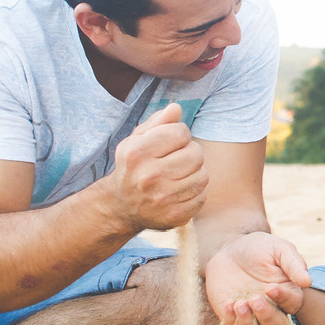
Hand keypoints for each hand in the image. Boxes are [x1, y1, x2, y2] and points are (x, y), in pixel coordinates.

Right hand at [109, 103, 208, 230]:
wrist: (121, 206)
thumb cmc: (134, 166)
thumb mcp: (137, 140)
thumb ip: (157, 122)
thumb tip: (176, 107)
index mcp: (136, 153)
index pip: (180, 132)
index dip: (180, 134)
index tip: (172, 142)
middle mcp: (148, 176)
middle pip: (196, 154)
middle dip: (190, 153)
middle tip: (178, 159)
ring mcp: (162, 199)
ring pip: (203, 175)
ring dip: (196, 172)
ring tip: (181, 174)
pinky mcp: (174, 216)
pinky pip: (202, 196)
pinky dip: (196, 192)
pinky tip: (182, 190)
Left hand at [204, 231, 311, 324]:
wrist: (229, 251)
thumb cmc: (259, 248)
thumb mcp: (278, 249)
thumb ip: (293, 263)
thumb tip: (308, 281)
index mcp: (288, 292)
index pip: (293, 304)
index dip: (284, 299)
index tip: (271, 287)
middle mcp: (273, 308)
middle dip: (267, 316)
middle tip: (254, 298)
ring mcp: (253, 316)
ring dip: (248, 323)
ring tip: (239, 304)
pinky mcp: (234, 318)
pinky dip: (231, 321)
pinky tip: (228, 303)